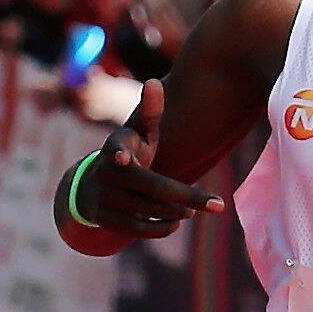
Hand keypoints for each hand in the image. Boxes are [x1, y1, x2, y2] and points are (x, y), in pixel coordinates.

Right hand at [66, 79, 224, 237]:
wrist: (94, 187)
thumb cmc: (130, 152)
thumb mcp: (138, 132)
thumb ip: (150, 111)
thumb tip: (154, 81)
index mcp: (115, 148)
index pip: (117, 150)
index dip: (120, 154)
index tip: (123, 159)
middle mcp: (105, 173)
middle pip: (153, 188)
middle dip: (188, 197)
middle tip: (218, 205)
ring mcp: (102, 198)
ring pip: (149, 210)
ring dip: (176, 213)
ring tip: (190, 211)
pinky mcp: (104, 220)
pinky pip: (139, 229)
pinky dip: (162, 228)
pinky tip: (174, 222)